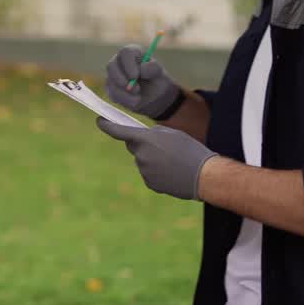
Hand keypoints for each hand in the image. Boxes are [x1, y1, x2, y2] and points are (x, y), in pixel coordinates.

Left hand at [97, 118, 216, 200]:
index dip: (107, 125)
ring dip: (153, 159)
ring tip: (173, 160)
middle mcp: (141, 155)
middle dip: (142, 144)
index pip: (119, 131)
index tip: (100, 121)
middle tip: (161, 146)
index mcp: (145, 139)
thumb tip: (143, 139)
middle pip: (134, 147)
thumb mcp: (172, 133)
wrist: (203, 175)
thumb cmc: (190, 150)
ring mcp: (144, 171)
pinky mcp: (150, 183)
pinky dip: (157, 171)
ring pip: (143, 161)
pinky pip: (149, 173)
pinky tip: (172, 172)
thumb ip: (153, 134)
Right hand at [105, 45, 181, 119]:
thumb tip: (141, 70)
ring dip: (125, 93)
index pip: (125, 53)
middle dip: (121, 80)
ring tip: (139, 98)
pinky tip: (135, 101)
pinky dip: (125, 100)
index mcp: (132, 53)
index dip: (128, 64)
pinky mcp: (111, 89)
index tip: (135, 76)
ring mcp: (112, 75)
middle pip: (111, 66)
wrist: (154, 95)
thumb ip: (152, 68)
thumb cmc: (156, 79)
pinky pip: (112, 94)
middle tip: (135, 90)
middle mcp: (119, 61)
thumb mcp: (158, 73)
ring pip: (111, 83)